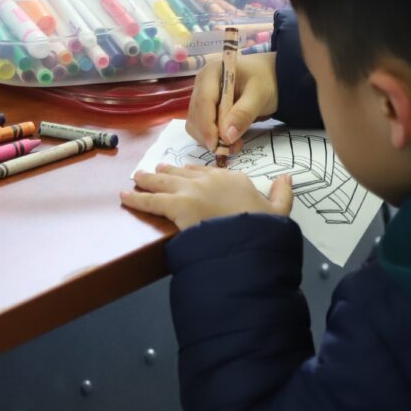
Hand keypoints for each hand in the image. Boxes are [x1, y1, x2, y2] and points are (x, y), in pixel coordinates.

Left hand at [121, 164, 292, 229]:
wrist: (248, 241)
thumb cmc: (263, 230)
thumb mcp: (279, 211)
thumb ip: (281, 193)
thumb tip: (287, 177)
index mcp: (234, 179)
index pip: (210, 171)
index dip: (197, 172)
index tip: (188, 172)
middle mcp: (210, 179)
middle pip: (184, 173)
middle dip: (169, 171)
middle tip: (157, 169)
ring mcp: (192, 191)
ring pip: (164, 181)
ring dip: (149, 179)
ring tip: (138, 176)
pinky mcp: (176, 205)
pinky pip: (150, 201)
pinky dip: (135, 198)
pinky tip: (124, 196)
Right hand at [187, 52, 277, 154]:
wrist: (271, 77)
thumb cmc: (265, 81)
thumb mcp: (258, 96)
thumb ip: (243, 114)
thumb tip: (226, 137)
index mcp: (212, 73)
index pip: (203, 102)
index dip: (207, 126)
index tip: (215, 145)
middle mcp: (201, 83)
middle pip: (196, 114)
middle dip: (210, 135)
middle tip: (231, 148)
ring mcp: (200, 95)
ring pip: (196, 123)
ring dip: (211, 138)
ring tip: (234, 144)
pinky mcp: (204, 107)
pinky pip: (202, 125)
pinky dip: (213, 136)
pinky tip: (230, 139)